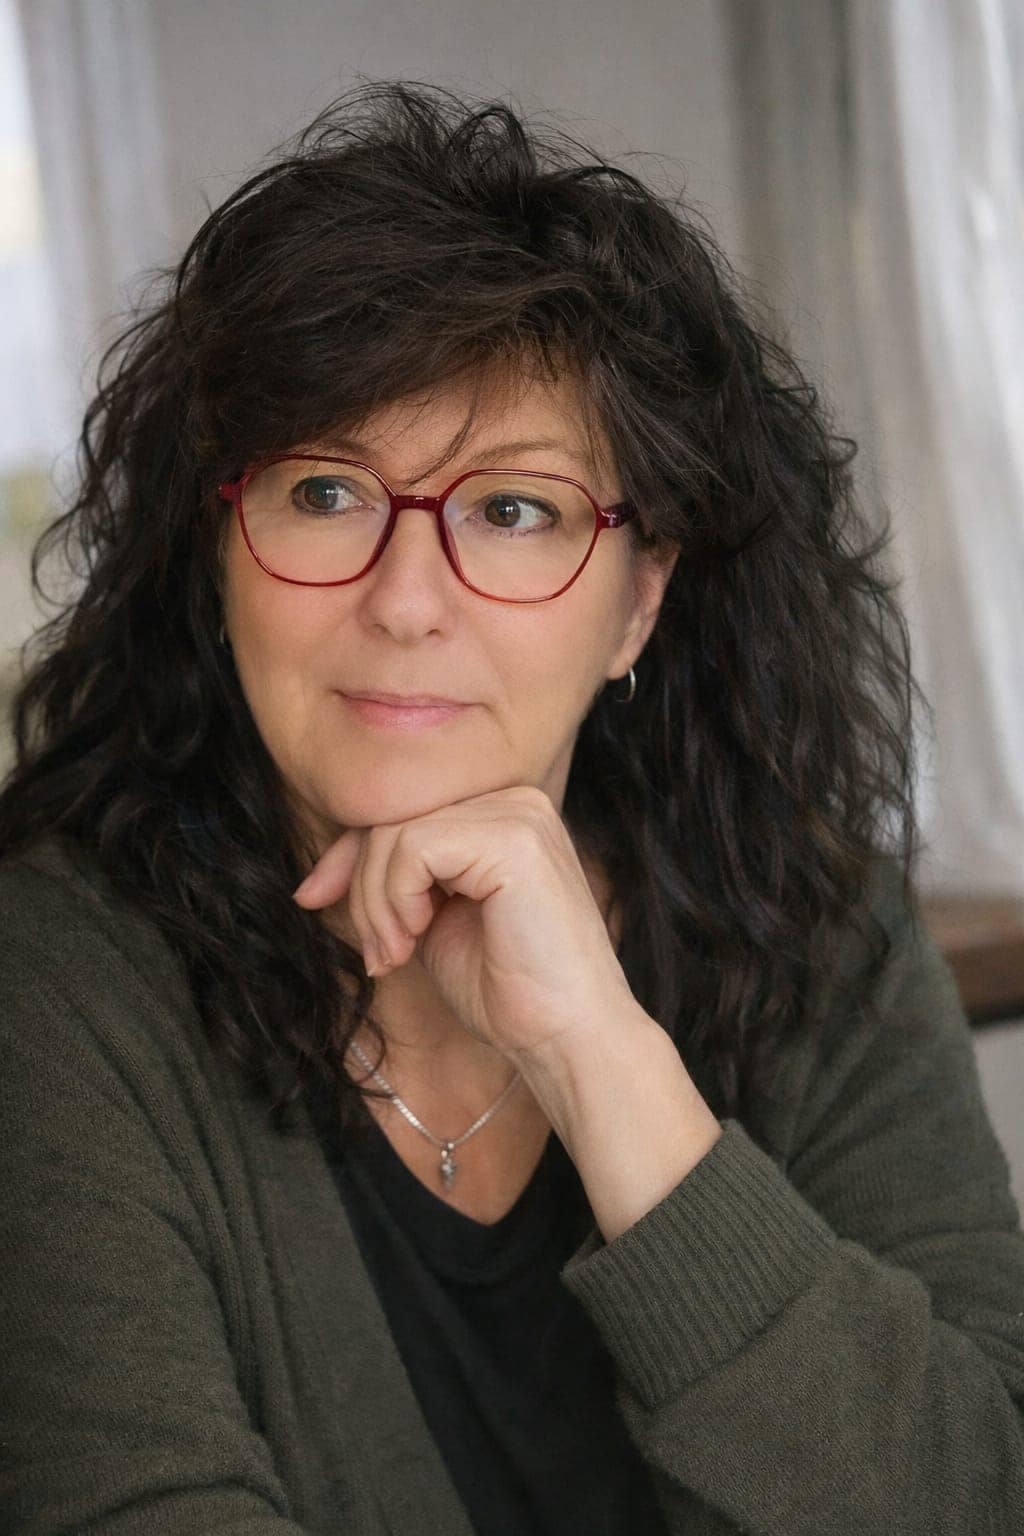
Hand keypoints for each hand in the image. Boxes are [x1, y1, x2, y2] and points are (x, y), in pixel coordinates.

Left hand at [290, 785, 637, 1060]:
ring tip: (395, 953)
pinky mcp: (513, 839)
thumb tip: (319, 875)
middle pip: (394, 816)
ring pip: (396, 831)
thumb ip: (395, 882)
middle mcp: (517, 800)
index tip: (310, 898)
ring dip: (375, 901)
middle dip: (361, 887)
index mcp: (504, 814)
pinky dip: (395, 899)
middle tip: (378, 952)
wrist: (565, 1038)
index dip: (349, 856)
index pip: (403, 812)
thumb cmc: (508, 991)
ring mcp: (519, 814)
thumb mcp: (431, 920)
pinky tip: (416, 938)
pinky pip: (413, 847)